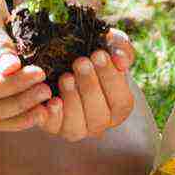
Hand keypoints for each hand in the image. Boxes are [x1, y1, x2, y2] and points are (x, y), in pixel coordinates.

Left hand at [37, 27, 136, 141]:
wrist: (66, 59)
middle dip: (89, 87)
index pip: (121, 102)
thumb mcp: (112, 46)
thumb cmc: (95, 54)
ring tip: (66, 76)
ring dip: (72, 99)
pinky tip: (52, 99)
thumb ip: (122, 49)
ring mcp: (76, 127)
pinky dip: (52, 115)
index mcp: (118, 107)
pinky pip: (54, 127)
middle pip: (99, 116)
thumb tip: (121, 60)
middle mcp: (99, 123)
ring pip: (77, 126)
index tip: (99, 54)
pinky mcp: (54, 126)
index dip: (111, 79)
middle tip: (81, 62)